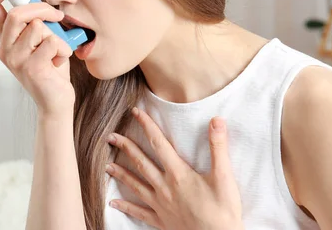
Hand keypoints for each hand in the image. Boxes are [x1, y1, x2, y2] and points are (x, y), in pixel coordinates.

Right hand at [0, 0, 74, 116]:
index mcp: (5, 38)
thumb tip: (43, 2)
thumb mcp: (41, 40)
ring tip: (57, 51)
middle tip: (58, 16)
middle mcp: (5, 48)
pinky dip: (64, 49)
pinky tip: (60, 61)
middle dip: (43, 9)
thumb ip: (37, 22)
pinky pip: (53, 43)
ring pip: (39, 28)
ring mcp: (16, 60)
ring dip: (57, 35)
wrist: (56, 101)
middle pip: (18, 13)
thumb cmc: (51, 67)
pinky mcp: (32, 69)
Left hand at [106, 108, 242, 229]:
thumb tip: (217, 120)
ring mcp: (161, 205)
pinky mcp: (161, 221)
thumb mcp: (224, 176)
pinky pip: (139, 212)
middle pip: (141, 162)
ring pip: (136, 185)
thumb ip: (218, 147)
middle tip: (110, 136)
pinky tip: (113, 203)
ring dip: (121, 174)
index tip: (135, 112)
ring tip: (107, 165)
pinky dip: (126, 207)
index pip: (159, 143)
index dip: (147, 125)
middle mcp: (165, 187)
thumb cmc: (223, 211)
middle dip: (125, 147)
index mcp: (178, 174)